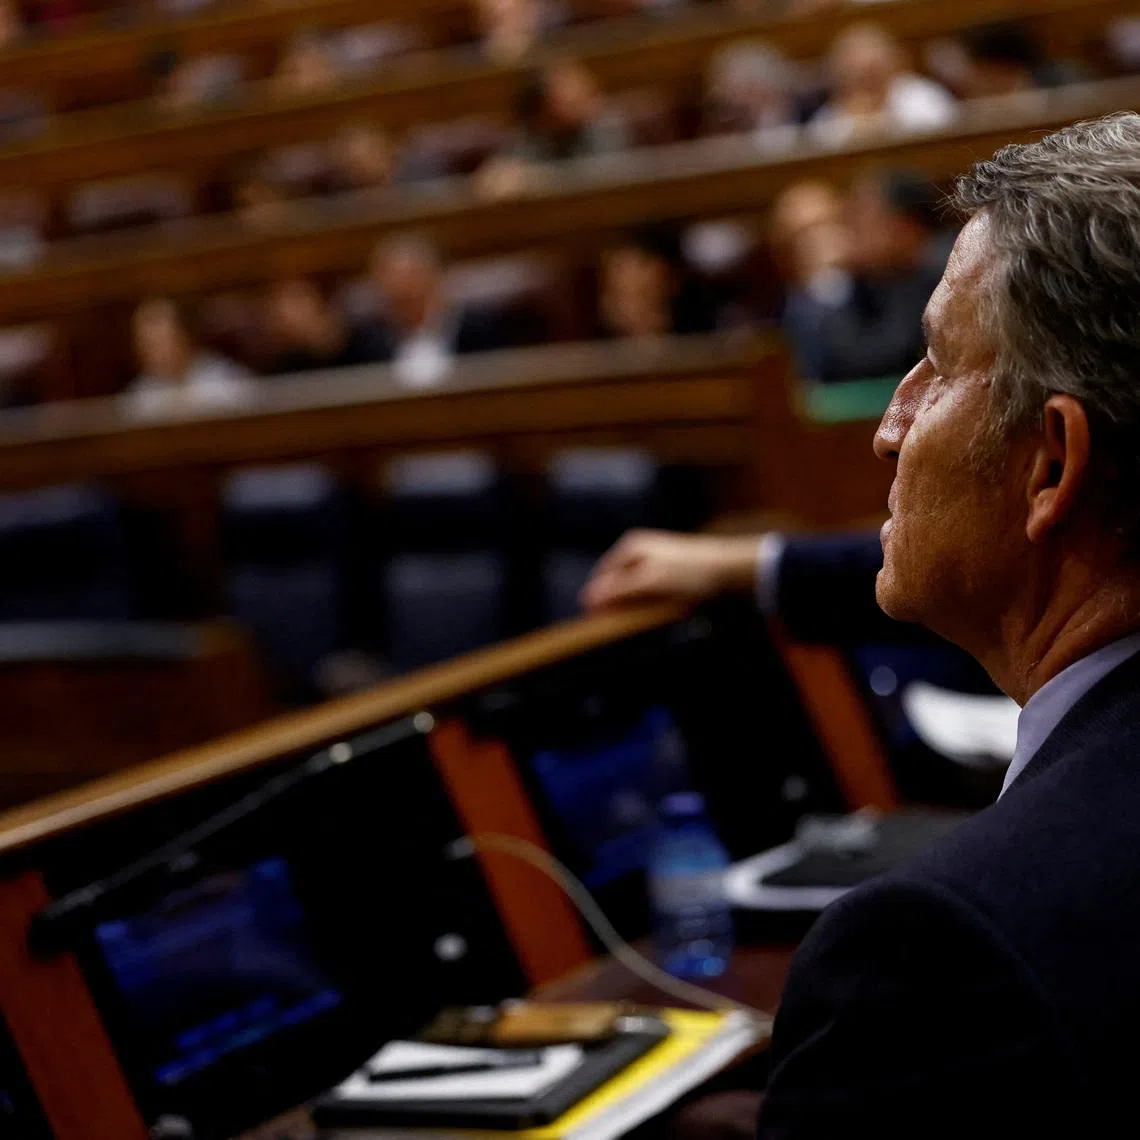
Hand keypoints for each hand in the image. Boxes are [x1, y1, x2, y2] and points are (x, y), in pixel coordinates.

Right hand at [580, 529, 759, 610]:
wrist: (730, 568)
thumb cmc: (690, 573)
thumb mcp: (650, 581)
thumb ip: (618, 589)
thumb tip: (587, 598)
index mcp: (629, 547)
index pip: (601, 578)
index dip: (598, 601)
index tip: (599, 624)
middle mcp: (639, 550)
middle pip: (616, 582)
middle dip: (615, 603)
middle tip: (618, 626)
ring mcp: (654, 559)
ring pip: (632, 588)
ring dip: (633, 605)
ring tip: (638, 621)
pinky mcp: (669, 571)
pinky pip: (648, 590)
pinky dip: (648, 602)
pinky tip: (656, 612)